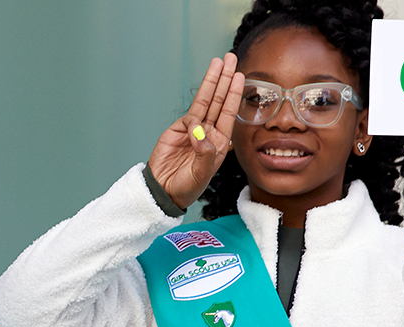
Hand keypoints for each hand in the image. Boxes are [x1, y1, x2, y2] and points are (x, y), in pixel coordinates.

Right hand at [149, 53, 245, 206]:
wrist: (164, 191)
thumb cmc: (187, 186)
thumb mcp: (201, 173)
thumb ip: (204, 153)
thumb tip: (199, 131)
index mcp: (220, 141)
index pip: (229, 112)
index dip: (235, 93)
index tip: (239, 76)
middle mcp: (208, 132)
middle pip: (219, 100)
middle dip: (225, 79)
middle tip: (230, 58)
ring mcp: (192, 130)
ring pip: (204, 101)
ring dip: (211, 82)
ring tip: (217, 63)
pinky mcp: (177, 130)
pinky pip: (188, 118)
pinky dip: (193, 119)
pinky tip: (193, 128)